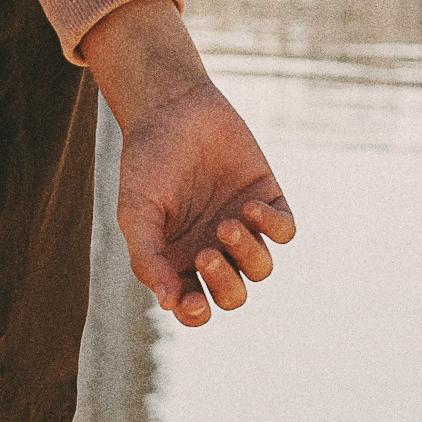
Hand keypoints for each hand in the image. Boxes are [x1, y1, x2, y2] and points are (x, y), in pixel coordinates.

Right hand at [112, 80, 294, 325]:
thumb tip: (169, 304)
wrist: (173, 107)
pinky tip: (251, 205)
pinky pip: (285, 232)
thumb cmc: (147, 160)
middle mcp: (213, 248)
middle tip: (208, 252)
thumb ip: (148, 258)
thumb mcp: (136, 211)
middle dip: (225, 284)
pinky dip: (273, 226)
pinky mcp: (266, 199)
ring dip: (248, 254)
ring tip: (228, 223)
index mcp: (178, 259)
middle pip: (233, 295)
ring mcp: (242, 226)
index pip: (195, 307)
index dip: (197, 313)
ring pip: (262, 269)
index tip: (192, 298)